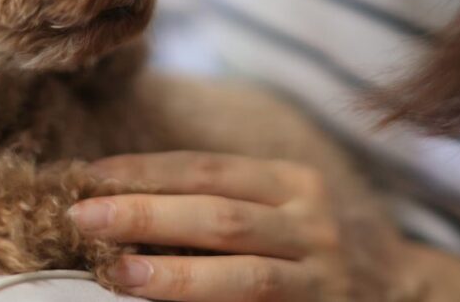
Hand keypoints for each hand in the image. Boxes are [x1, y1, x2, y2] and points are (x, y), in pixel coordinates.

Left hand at [70, 152, 365, 301]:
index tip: (92, 176)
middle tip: (85, 217)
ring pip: (242, 275)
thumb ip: (208, 205)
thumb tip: (116, 202)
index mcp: (291, 181)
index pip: (207, 169)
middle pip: (219, 215)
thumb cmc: (293, 249)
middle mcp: (313, 224)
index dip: (147, 172)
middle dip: (147, 214)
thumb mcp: (265, 212)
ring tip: (116, 271)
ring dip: (173, 274)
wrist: (375, 293)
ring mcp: (321, 277)